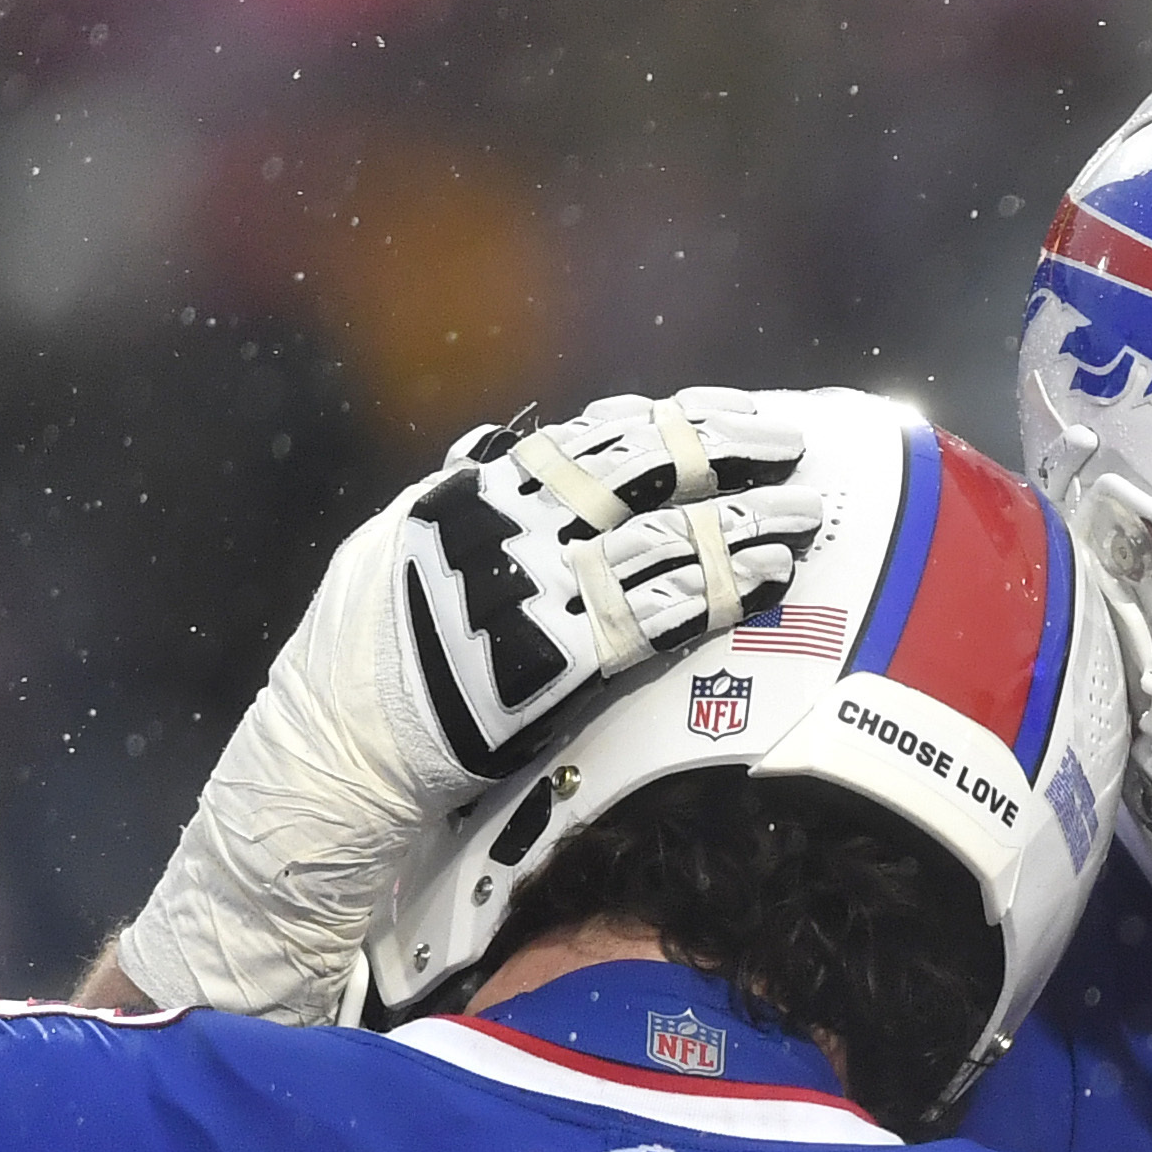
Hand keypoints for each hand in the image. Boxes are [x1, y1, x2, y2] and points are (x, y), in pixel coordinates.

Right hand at [388, 391, 827, 780]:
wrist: (346, 740)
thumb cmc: (367, 650)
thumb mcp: (402, 542)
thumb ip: (461, 494)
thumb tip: (496, 449)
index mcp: (482, 491)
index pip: (595, 438)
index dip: (672, 420)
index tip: (726, 410)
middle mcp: (517, 526)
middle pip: (644, 470)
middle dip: (726, 448)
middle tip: (789, 441)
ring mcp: (543, 589)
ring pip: (668, 538)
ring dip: (747, 522)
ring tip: (804, 513)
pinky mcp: (567, 657)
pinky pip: (663, 614)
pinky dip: (725, 589)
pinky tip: (772, 576)